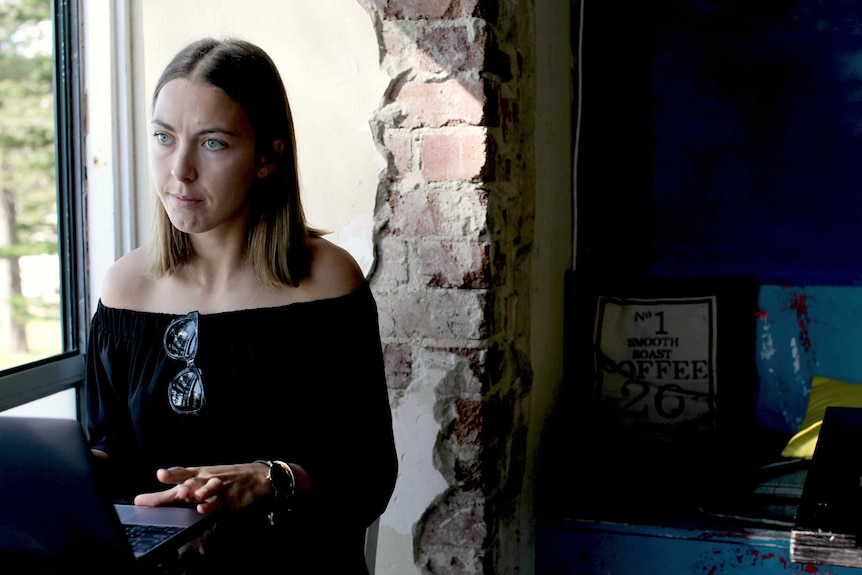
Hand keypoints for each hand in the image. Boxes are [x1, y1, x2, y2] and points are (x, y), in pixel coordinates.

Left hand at [133, 462, 269, 513]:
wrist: (255, 477)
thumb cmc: (224, 478)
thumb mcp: (203, 476)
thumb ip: (180, 483)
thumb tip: (153, 489)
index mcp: (200, 473)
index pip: (184, 472)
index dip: (172, 474)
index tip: (160, 475)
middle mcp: (208, 479)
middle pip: (194, 480)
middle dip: (183, 483)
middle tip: (173, 486)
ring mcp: (220, 488)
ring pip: (209, 488)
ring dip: (200, 491)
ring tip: (187, 495)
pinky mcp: (229, 500)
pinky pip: (220, 503)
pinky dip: (211, 506)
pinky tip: (202, 509)